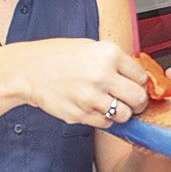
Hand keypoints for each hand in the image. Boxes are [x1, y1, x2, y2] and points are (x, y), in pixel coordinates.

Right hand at [19, 38, 151, 126]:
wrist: (28, 70)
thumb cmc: (57, 57)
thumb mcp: (91, 48)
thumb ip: (116, 62)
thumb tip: (139, 77)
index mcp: (108, 55)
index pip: (142, 77)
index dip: (140, 83)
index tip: (136, 86)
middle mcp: (102, 75)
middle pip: (138, 98)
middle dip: (138, 102)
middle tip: (131, 101)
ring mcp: (90, 97)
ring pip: (124, 115)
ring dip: (121, 113)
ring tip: (110, 104)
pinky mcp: (80, 114)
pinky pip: (105, 123)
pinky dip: (103, 118)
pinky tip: (93, 107)